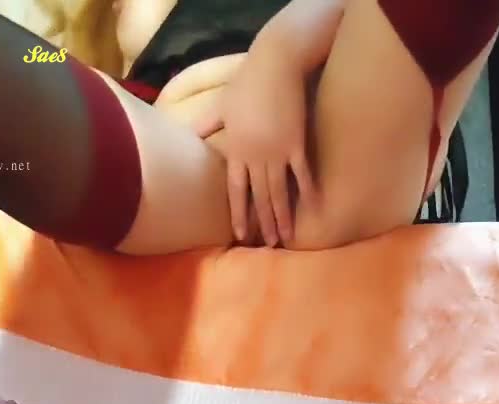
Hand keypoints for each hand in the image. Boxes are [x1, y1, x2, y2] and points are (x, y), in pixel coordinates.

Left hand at [198, 42, 314, 246]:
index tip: (241, 235)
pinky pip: (302, 174)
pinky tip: (313, 206)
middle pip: (259, 197)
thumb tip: (186, 134)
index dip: (239, 213)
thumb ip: (205, 124)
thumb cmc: (247, 82)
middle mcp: (255, 156)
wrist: (276, 63)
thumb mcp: (221, 105)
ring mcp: (277, 152)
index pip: (235, 190)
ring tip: (286, 237)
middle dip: (263, 223)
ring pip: (278, 192)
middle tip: (268, 245)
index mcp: (236, 149)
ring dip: (283, 216)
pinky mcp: (296, 144)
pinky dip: (308, 191)